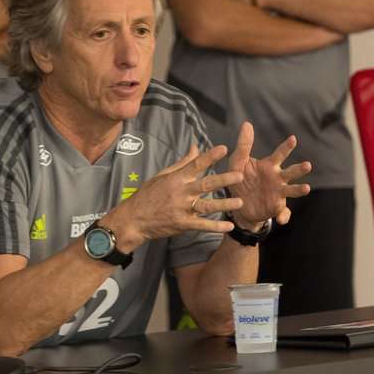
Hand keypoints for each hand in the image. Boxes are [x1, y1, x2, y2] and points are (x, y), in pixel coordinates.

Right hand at [104, 144, 241, 251]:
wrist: (133, 220)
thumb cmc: (148, 195)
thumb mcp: (162, 175)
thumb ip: (183, 162)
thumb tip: (196, 147)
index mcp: (176, 178)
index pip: (195, 165)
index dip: (210, 156)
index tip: (224, 148)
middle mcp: (181, 192)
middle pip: (205, 184)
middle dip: (223, 179)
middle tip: (240, 175)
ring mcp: (182, 209)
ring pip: (207, 205)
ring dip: (224, 204)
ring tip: (240, 202)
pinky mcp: (182, 224)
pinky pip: (202, 225)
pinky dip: (215, 226)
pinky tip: (228, 226)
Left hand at [225, 121, 311, 227]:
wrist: (239, 206)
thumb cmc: (241, 180)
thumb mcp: (237, 163)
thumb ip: (243, 145)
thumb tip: (247, 124)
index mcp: (269, 166)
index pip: (279, 154)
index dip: (286, 147)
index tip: (293, 139)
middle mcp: (278, 179)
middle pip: (290, 172)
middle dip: (298, 169)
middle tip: (307, 165)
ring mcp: (279, 194)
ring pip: (292, 190)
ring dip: (299, 189)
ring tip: (306, 188)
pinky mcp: (276, 209)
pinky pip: (283, 213)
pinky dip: (284, 216)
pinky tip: (281, 220)